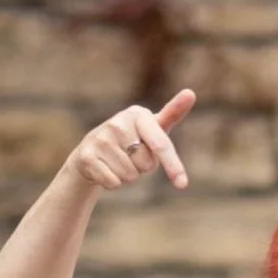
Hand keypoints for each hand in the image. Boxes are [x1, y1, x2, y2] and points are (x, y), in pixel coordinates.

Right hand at [68, 89, 195, 189]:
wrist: (92, 154)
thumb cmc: (133, 141)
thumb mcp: (153, 127)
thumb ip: (173, 114)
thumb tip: (191, 92)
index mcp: (138, 115)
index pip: (161, 144)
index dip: (173, 165)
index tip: (182, 184)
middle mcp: (118, 123)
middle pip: (146, 164)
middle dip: (143, 168)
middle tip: (132, 157)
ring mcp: (100, 138)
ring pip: (130, 176)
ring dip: (128, 176)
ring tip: (118, 162)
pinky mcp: (86, 155)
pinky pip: (114, 183)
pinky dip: (113, 183)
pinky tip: (106, 170)